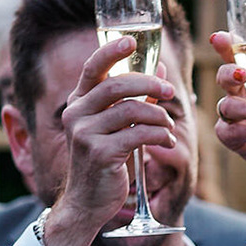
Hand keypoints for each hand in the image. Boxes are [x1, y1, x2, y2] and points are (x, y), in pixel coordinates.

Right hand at [41, 36, 180, 245]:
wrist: (87, 202)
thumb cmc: (104, 161)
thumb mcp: (115, 127)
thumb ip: (133, 100)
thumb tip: (159, 72)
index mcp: (77, 103)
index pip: (92, 68)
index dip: (111, 52)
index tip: (131, 42)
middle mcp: (76, 114)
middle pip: (117, 85)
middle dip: (149, 84)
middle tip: (169, 92)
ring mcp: (85, 134)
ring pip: (131, 110)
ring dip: (158, 115)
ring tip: (167, 126)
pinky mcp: (100, 153)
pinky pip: (138, 134)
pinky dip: (159, 134)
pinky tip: (167, 140)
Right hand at [210, 32, 245, 219]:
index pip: (237, 58)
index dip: (226, 46)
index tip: (221, 38)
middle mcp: (243, 96)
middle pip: (223, 78)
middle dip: (228, 73)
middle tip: (243, 74)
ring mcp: (237, 118)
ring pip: (225, 106)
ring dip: (245, 108)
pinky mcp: (235, 140)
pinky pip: (229, 132)